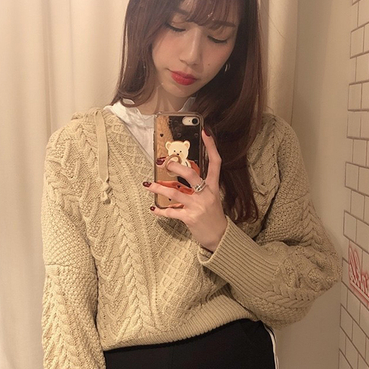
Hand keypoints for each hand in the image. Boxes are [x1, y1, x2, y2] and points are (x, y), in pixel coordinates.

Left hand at [144, 129, 226, 251]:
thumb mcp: (211, 198)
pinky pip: (171, 212)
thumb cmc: (213, 216)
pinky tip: (154, 209)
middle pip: (191, 174)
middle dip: (175, 167)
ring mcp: (198, 206)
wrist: (220, 236)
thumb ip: (200, 186)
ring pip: (175, 193)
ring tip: (148, 185)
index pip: (215, 162)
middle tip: (164, 163)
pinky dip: (160, 211)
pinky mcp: (190, 218)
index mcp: (213, 186)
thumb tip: (182, 175)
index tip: (205, 132)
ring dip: (159, 188)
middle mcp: (206, 194)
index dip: (211, 146)